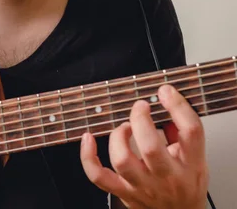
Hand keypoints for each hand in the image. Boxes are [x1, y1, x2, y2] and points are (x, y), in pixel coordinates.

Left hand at [80, 84, 208, 208]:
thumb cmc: (186, 186)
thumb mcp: (197, 160)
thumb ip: (181, 134)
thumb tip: (164, 104)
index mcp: (191, 165)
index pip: (191, 132)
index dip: (178, 107)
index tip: (165, 91)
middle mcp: (167, 178)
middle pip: (151, 148)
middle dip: (140, 120)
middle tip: (139, 107)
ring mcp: (143, 187)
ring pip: (122, 161)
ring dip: (118, 136)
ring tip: (124, 126)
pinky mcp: (123, 192)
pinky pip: (98, 176)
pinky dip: (88, 156)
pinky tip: (88, 138)